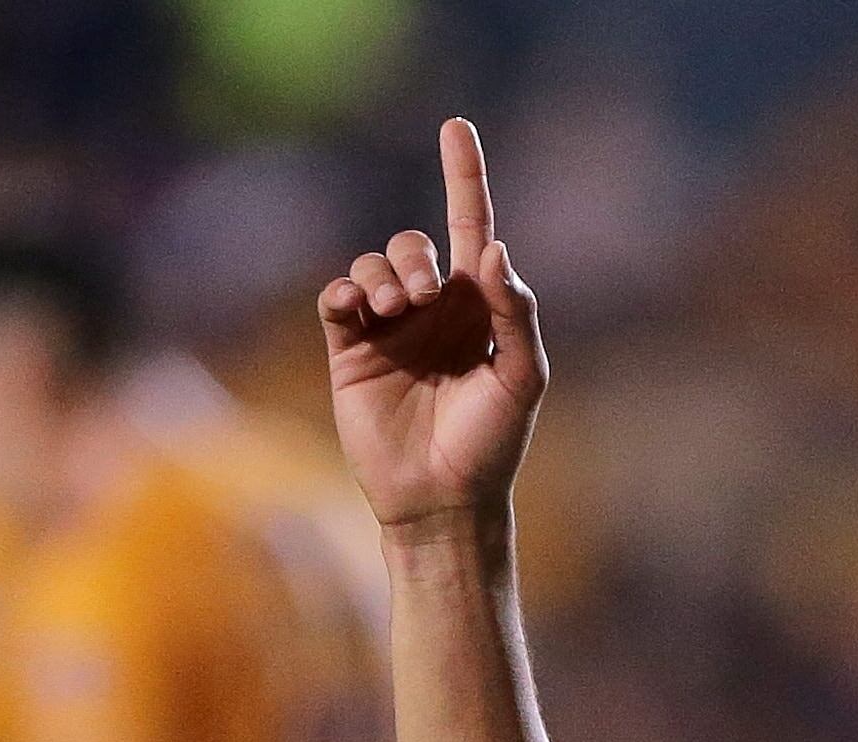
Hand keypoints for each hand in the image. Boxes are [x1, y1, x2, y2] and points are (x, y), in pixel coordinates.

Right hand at [322, 118, 544, 532]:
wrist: (442, 500)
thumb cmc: (492, 445)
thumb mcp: (520, 380)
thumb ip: (515, 315)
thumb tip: (494, 249)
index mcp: (478, 309)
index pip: (471, 227)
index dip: (465, 176)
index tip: (457, 125)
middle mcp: (432, 311)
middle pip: (413, 243)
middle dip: (413, 256)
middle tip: (420, 296)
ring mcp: (389, 329)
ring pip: (372, 264)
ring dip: (382, 273)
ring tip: (393, 309)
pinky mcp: (350, 350)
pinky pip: (336, 298)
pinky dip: (343, 291)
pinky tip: (357, 309)